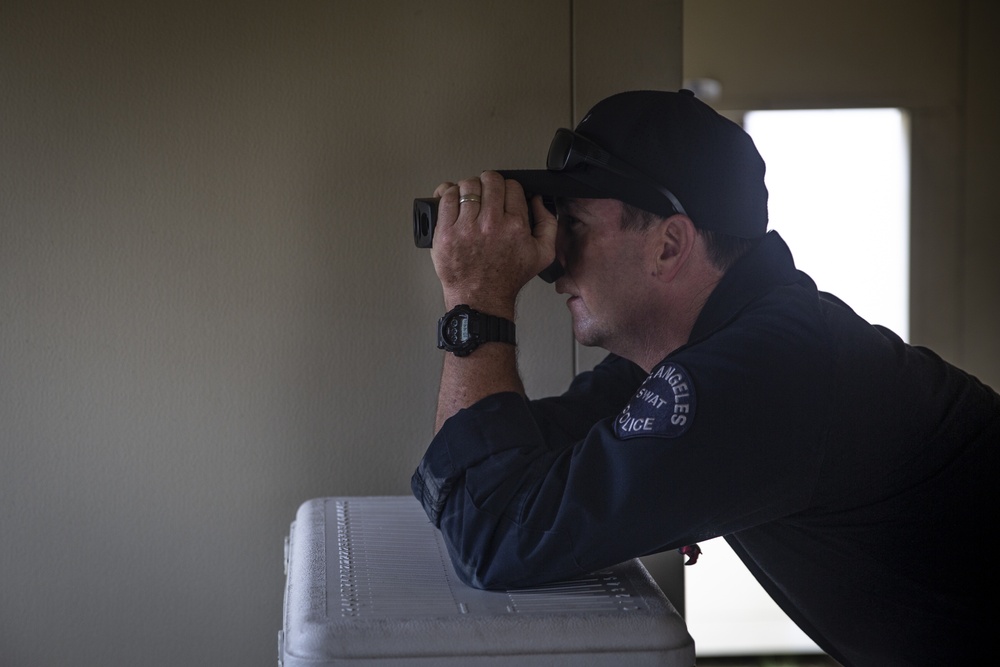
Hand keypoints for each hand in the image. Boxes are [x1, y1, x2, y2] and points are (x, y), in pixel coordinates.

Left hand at [430, 171, 556, 316]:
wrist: (481, 298)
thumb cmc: (507, 278)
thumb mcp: (542, 254)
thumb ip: (548, 223)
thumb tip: (537, 200)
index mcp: (515, 225)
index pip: (512, 186)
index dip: (508, 188)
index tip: (503, 196)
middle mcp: (491, 224)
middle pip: (490, 180)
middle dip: (489, 183)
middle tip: (486, 194)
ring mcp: (466, 227)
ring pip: (467, 186)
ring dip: (469, 188)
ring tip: (470, 198)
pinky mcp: (446, 233)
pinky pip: (445, 198)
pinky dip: (448, 194)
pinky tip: (453, 200)